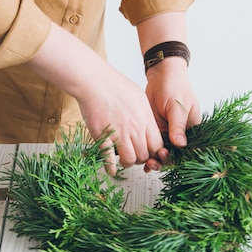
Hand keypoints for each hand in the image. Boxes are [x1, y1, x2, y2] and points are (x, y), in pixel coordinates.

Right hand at [26, 23, 162, 174]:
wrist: (94, 81)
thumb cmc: (115, 85)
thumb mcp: (139, 97)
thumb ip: (146, 115)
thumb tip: (149, 125)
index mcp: (145, 119)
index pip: (157, 145)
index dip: (154, 152)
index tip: (149, 152)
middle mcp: (134, 128)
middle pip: (144, 155)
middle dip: (141, 158)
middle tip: (135, 155)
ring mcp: (118, 133)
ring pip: (130, 160)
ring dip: (127, 163)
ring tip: (123, 158)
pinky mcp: (103, 137)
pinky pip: (109, 159)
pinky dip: (110, 167)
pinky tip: (110, 169)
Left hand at [143, 56, 200, 170]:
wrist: (161, 75)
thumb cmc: (175, 87)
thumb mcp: (177, 106)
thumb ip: (177, 124)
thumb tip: (180, 143)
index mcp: (191, 129)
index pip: (186, 150)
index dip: (175, 158)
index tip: (164, 159)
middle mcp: (179, 134)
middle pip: (173, 154)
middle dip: (162, 161)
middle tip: (152, 163)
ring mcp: (167, 132)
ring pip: (161, 152)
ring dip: (154, 159)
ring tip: (146, 164)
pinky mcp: (155, 129)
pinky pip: (151, 144)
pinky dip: (147, 152)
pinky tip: (141, 159)